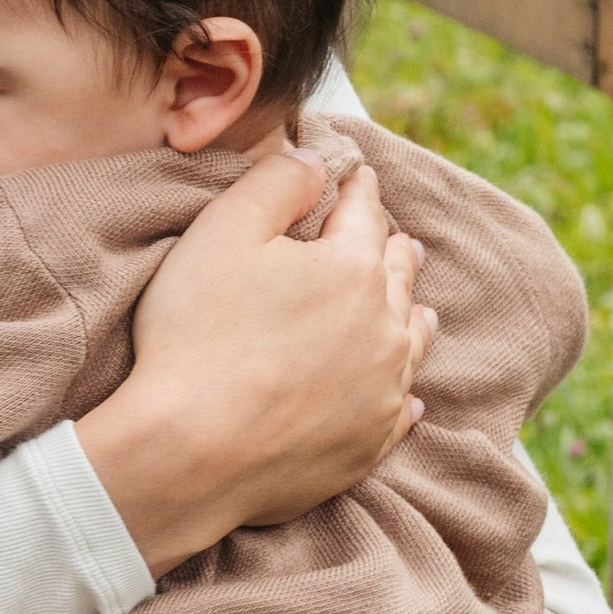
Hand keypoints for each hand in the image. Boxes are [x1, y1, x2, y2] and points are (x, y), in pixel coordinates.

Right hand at [79, 153, 433, 578]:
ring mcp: (381, 391)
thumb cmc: (196, 336)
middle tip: (399, 239)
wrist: (191, 453)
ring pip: (413, 342)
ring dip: (414, 318)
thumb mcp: (221, 232)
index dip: (360, 190)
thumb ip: (275, 183)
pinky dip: (404, 394)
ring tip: (421, 311)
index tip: (361, 177)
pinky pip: (402, 411)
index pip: (364, 214)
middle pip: (399, 275)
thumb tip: (316, 161)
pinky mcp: (367, 445)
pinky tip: (406, 396)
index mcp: (352, 268)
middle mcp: (383, 327)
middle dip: (396, 250)